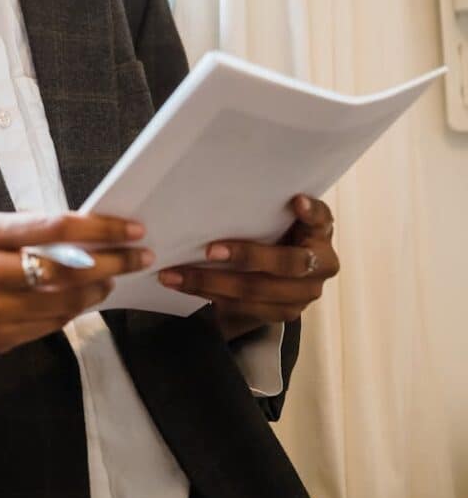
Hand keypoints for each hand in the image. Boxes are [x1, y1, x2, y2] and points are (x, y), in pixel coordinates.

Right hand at [0, 211, 152, 361]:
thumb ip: (26, 231)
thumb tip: (82, 230)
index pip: (54, 228)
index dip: (99, 229)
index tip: (131, 229)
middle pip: (66, 270)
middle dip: (111, 263)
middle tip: (139, 257)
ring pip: (63, 302)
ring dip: (97, 290)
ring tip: (113, 278)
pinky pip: (49, 325)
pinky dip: (74, 310)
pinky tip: (85, 298)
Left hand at [158, 195, 338, 341]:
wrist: (289, 268)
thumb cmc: (281, 230)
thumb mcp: (285, 213)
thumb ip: (275, 202)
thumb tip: (247, 183)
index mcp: (322, 233)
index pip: (322, 220)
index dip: (311, 214)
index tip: (296, 202)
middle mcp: (321, 266)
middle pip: (284, 264)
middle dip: (246, 257)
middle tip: (208, 251)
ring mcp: (303, 295)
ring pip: (257, 293)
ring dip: (212, 284)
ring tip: (176, 275)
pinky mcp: (283, 314)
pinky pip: (244, 309)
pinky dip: (210, 297)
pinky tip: (184, 287)